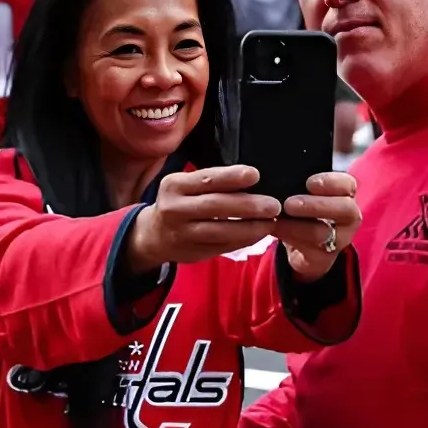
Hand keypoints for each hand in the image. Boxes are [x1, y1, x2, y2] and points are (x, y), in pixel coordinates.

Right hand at [121, 165, 279, 273]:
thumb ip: (211, 182)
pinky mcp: (192, 253)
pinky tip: (258, 234)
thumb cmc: (179, 202)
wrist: (153, 235)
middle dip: (248, 205)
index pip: (206, 179)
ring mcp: (182, 234)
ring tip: (271, 222)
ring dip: (250, 227)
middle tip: (274, 205)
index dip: (231, 177)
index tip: (255, 175)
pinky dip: (243, 240)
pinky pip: (222, 246)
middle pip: (215, 206)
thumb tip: (252, 178)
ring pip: (220, 231)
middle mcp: (174, 209)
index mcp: (174, 185)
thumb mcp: (185, 185)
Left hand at [275, 171, 361, 279]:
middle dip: (316, 205)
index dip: (331, 182)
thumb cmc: (301, 209)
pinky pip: (310, 250)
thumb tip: (276, 176)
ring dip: (296, 225)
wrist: (300, 243)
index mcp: (345, 194)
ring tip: (276, 219)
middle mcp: (348, 216)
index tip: (310, 183)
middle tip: (289, 204)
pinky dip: (289, 238)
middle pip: (345, 209)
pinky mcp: (325, 257)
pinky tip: (274, 230)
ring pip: (323, 232)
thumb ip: (295, 183)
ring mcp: (340, 238)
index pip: (347, 184)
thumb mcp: (301, 192)